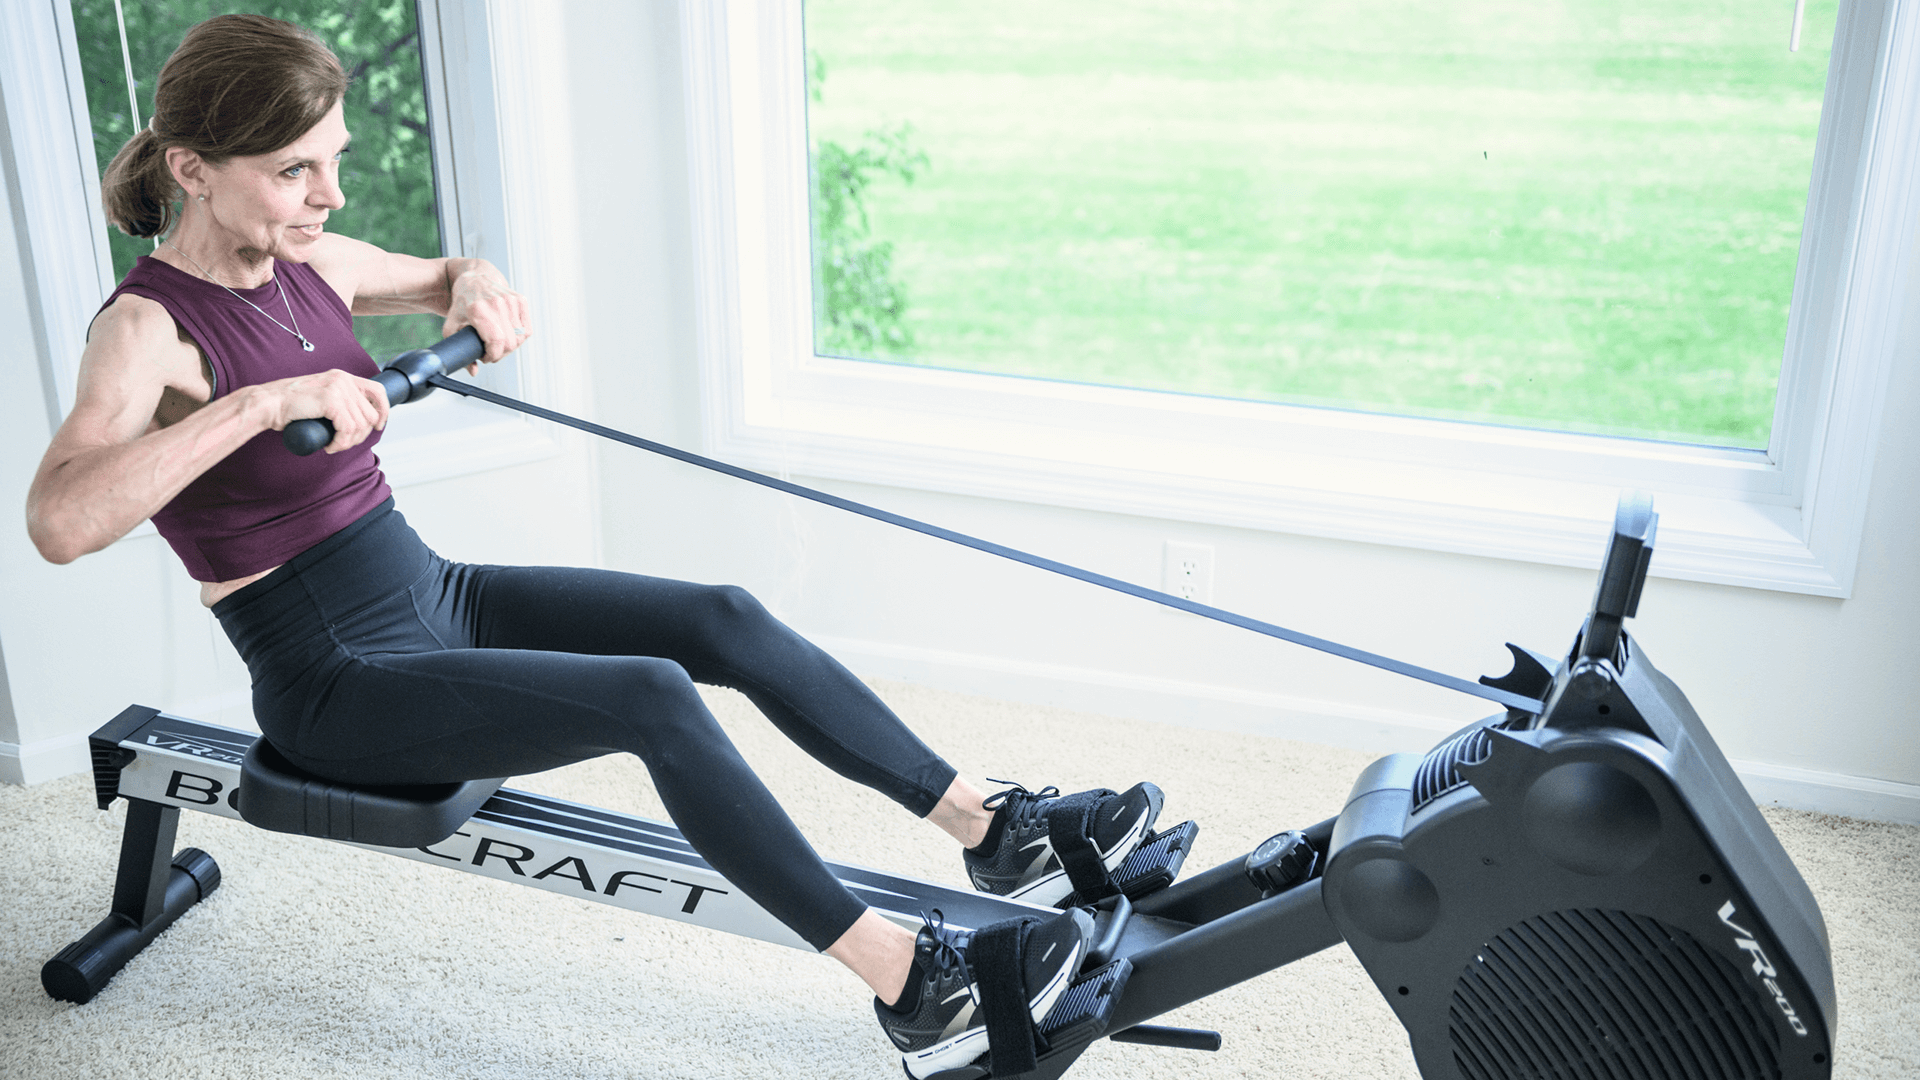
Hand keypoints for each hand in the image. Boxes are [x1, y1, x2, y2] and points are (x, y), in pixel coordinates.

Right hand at [267, 369, 388, 453]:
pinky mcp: (330, 400)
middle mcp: (343, 379)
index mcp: (343, 377)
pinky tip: (329, 446)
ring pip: (360, 425)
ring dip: (348, 442)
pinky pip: (348, 429)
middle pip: (371, 414)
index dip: (383, 411)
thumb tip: (364, 420)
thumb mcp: (322, 399)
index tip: (377, 427)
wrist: (268, 404)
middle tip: (342, 442)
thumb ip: (340, 402)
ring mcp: (338, 388)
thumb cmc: (291, 407)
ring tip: (333, 445)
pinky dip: (341, 443)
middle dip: (360, 435)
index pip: (378, 391)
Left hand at [443, 261, 531, 373]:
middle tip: (491, 351)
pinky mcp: (521, 300)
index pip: (496, 342)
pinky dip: (520, 337)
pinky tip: (508, 334)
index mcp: (478, 310)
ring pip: (520, 338)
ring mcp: (511, 301)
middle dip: (501, 353)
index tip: (486, 357)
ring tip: (499, 342)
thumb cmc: (463, 302)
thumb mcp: (452, 325)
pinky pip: (527, 330)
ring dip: (510, 346)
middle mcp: (497, 304)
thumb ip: (460, 349)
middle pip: (510, 343)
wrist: (476, 278)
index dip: (493, 356)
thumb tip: (473, 371)